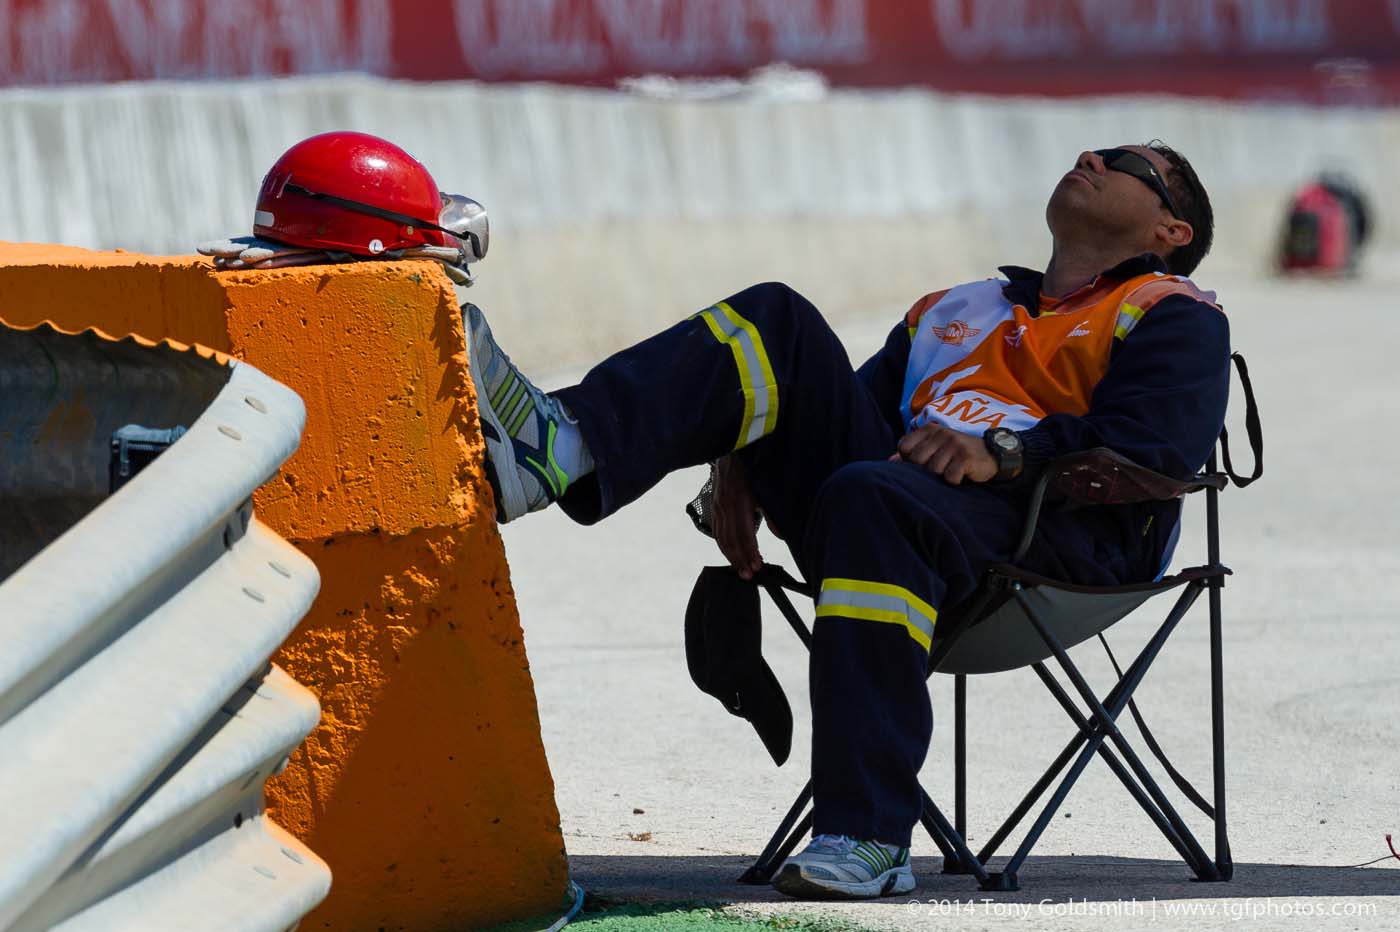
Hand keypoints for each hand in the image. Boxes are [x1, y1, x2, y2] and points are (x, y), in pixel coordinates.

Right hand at [711, 455, 762, 579]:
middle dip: (740, 560)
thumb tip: (781, 536)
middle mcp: (726, 508)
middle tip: (749, 576)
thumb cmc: (751, 472)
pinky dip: (723, 546)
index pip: (744, 535)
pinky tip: (730, 555)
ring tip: (740, 571)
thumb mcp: (764, 489)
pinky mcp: (714, 509)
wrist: (730, 454)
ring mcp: (718, 509)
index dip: (751, 552)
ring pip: (722, 539)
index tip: (758, 566)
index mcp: (740, 503)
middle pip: (731, 541)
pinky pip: (717, 532)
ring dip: (731, 557)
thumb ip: (771, 513)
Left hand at [890, 423, 998, 484]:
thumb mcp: (934, 448)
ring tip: (952, 470)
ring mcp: (954, 444)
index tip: (923, 462)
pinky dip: (955, 480)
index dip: (909, 460)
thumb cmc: (957, 453)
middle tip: (941, 468)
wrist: (992, 454)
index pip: (904, 447)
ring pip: (932, 470)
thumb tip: (889, 462)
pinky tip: (962, 475)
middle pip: (916, 461)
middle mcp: (941, 433)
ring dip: (942, 476)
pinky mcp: (965, 457)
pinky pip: (949, 477)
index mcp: (929, 429)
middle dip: (925, 470)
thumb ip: (912, 453)